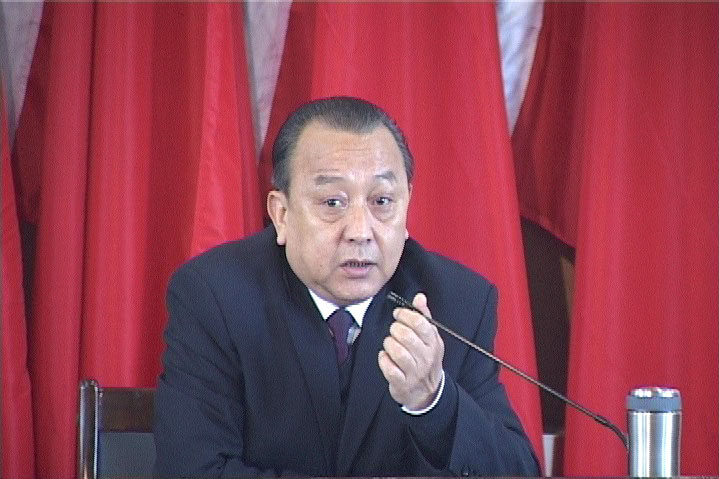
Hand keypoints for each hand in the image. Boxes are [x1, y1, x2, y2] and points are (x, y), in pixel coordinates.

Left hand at [378, 293, 444, 409]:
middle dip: (395, 329)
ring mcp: (415, 372)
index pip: (421, 323)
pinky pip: (389, 368)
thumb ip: (424, 316)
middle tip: (394, 331)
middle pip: (406, 336)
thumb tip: (420, 297)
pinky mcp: (402, 383)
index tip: (398, 314)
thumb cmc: (425, 360)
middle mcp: (426, 358)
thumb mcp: (430, 338)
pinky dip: (383, 360)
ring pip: (397, 351)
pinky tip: (385, 357)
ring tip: (390, 344)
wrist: (427, 392)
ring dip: (389, 344)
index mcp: (434, 343)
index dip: (405, 315)